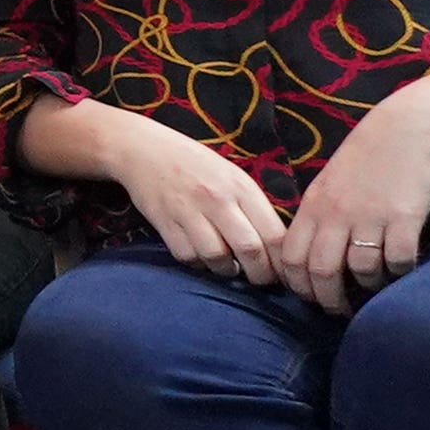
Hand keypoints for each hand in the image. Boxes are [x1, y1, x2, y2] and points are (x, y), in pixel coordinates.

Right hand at [88, 109, 289, 277]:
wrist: (145, 150)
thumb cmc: (197, 165)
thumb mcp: (234, 178)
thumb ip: (254, 208)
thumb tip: (275, 247)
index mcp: (241, 188)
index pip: (273, 234)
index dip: (282, 262)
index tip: (283, 273)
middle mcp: (217, 200)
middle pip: (249, 250)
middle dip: (259, 274)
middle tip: (260, 280)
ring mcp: (188, 211)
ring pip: (216, 257)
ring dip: (226, 270)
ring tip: (229, 268)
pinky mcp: (164, 222)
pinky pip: (187, 256)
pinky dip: (198, 263)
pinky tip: (202, 257)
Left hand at [272, 88, 429, 307]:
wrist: (408, 128)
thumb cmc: (367, 155)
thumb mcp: (329, 182)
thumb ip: (318, 214)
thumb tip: (309, 248)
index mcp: (313, 206)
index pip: (290, 257)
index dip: (296, 285)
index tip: (309, 297)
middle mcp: (335, 214)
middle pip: (319, 271)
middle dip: (326, 299)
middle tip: (338, 310)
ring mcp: (369, 217)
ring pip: (358, 270)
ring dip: (365, 286)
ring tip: (372, 287)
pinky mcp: (403, 218)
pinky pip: (396, 259)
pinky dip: (397, 272)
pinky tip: (400, 269)